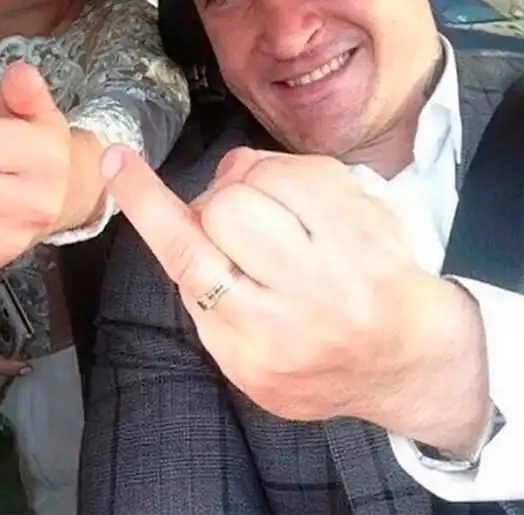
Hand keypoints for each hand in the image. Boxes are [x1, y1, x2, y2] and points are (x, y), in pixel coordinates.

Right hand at [100, 145, 489, 454]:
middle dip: (218, 202)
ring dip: (254, 182)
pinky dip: (291, 174)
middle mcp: (295, 305)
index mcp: (250, 342)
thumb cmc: (314, 359)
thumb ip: (205, 289)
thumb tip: (192, 206)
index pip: (186, 256)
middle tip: (238, 221)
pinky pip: (307, 167)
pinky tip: (306, 204)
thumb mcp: (244, 356)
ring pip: (265, 177)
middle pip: (224, 207)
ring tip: (273, 209)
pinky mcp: (372, 227)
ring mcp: (340, 263)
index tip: (116, 161)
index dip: (145, 203)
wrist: (406, 361)